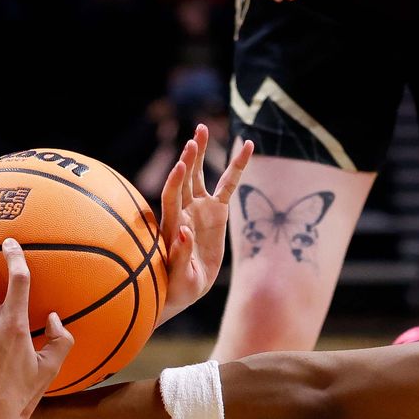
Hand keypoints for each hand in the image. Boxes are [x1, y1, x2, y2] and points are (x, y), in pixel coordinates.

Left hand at [160, 124, 253, 323]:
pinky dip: (237, 168)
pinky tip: (247, 147)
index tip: (181, 165)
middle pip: (185, 178)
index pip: (171, 196)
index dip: (176, 181)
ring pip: (201, 175)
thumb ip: (180, 255)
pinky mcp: (217, 211)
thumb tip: (184, 232)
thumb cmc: (176, 286)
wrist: (183, 288)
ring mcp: (200, 208)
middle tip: (195, 136)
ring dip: (201, 153)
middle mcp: (184, 211)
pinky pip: (229, 185)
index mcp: (173, 224)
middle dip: (190, 157)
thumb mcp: (179, 277)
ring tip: (202, 129)